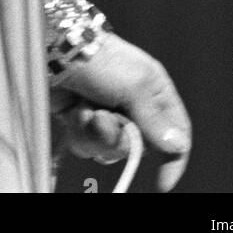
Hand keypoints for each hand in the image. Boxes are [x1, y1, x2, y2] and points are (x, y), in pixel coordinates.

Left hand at [50, 32, 190, 191]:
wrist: (53, 48)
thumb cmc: (99, 58)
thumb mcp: (135, 84)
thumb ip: (156, 119)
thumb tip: (178, 147)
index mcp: (154, 91)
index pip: (176, 131)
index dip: (173, 158)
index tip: (162, 184)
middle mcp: (133, 105)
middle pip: (139, 147)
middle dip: (119, 139)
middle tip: (103, 117)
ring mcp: (107, 114)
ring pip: (110, 150)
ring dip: (95, 134)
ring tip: (84, 109)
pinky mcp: (83, 120)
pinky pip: (87, 144)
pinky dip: (79, 130)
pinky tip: (73, 111)